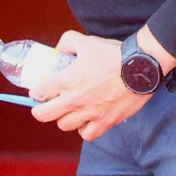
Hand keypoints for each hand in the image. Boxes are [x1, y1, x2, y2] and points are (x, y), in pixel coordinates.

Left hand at [30, 31, 150, 141]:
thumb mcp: (86, 41)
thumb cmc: (113, 55)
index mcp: (66, 80)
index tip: (38, 91)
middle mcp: (74, 100)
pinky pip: (87, 134)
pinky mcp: (105, 122)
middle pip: (44, 115)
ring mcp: (89, 113)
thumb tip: (59, 48)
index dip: (36, 92)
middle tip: (44, 105)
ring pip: (64, 126)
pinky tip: (86, 121)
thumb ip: (67, 42)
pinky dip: (84, 129)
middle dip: (40, 110)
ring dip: (64, 119)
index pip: (40, 92)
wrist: (140, 68)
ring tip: (68, 112)